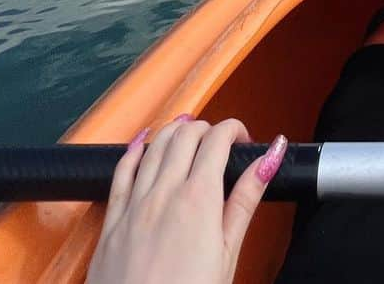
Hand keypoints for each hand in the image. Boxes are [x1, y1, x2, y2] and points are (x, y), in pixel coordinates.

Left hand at [86, 116, 286, 283]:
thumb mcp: (228, 254)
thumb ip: (246, 200)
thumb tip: (270, 158)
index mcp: (198, 198)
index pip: (217, 139)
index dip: (234, 130)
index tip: (242, 140)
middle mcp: (164, 192)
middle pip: (186, 134)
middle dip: (207, 128)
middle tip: (220, 143)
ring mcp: (135, 204)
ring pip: (155, 145)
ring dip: (176, 131)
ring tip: (190, 136)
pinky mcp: (112, 220)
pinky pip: (121, 170)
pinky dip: (135, 150)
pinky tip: (143, 143)